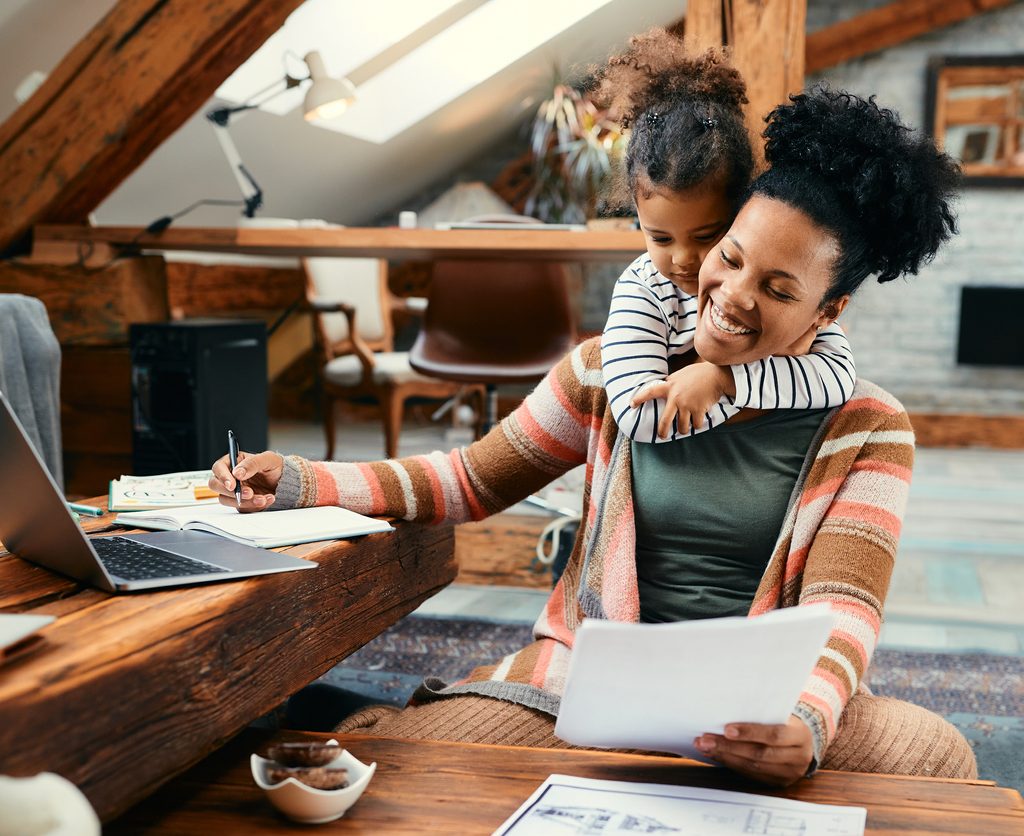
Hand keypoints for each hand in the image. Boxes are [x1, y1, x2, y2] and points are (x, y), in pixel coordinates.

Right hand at [209, 450, 283, 512]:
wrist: (285, 481)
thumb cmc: (275, 466)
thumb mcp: (268, 459)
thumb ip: (252, 464)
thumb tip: (237, 473)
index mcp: (234, 461)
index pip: (218, 468)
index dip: (222, 477)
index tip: (232, 485)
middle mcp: (230, 476)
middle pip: (216, 485)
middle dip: (232, 492)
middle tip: (249, 493)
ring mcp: (234, 491)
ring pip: (227, 499)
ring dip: (245, 501)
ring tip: (263, 498)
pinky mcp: (240, 502)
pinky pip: (241, 507)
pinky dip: (254, 506)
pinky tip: (267, 499)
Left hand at [631, 363, 734, 437]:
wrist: (717, 375)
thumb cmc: (698, 373)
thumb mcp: (680, 375)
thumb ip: (670, 382)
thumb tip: (662, 385)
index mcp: (669, 387)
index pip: (650, 392)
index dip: (639, 398)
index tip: (631, 405)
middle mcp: (676, 398)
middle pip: (665, 422)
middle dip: (662, 432)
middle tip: (662, 436)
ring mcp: (687, 405)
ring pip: (682, 428)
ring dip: (684, 429)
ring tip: (685, 428)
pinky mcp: (699, 410)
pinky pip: (696, 425)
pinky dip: (698, 425)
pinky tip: (699, 420)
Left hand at [694, 715, 813, 785]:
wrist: (804, 743)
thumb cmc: (786, 722)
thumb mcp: (781, 714)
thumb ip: (761, 713)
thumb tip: (726, 709)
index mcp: (800, 735)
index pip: (774, 735)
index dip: (749, 732)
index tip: (726, 729)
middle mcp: (798, 757)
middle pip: (759, 754)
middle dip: (729, 746)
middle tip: (705, 739)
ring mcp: (788, 773)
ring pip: (753, 766)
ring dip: (725, 756)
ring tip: (705, 746)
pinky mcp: (777, 782)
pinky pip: (751, 774)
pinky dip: (731, 764)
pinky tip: (716, 755)